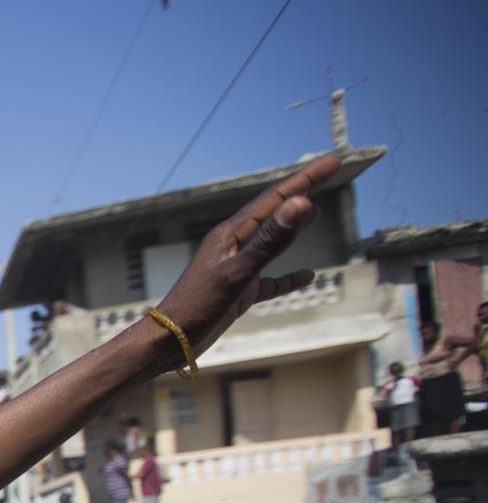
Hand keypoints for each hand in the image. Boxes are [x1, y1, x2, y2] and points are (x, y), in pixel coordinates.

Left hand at [148, 154, 339, 359]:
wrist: (169, 341)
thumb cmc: (198, 306)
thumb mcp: (239, 272)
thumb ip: (270, 240)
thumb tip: (301, 203)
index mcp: (232, 234)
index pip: (276, 199)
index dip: (305, 179)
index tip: (333, 161)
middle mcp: (233, 246)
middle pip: (274, 213)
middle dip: (301, 192)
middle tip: (327, 172)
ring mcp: (236, 269)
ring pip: (271, 242)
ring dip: (293, 226)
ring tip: (316, 210)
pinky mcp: (238, 293)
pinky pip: (269, 280)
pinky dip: (288, 277)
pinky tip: (307, 276)